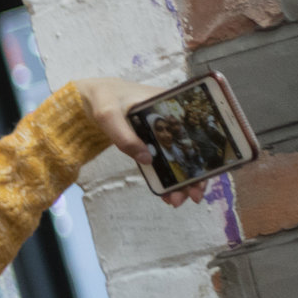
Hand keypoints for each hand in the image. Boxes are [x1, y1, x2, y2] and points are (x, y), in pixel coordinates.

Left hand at [75, 77, 191, 206]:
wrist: (91, 97)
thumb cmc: (103, 98)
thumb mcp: (109, 115)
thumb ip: (125, 136)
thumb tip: (148, 159)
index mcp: (172, 106)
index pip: (196, 132)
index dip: (205, 155)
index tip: (203, 177)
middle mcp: (174, 119)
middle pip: (193, 149)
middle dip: (196, 175)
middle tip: (192, 197)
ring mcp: (164, 132)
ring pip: (180, 158)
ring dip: (182, 180)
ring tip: (176, 200)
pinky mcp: (152, 142)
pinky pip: (164, 161)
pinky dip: (167, 177)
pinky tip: (166, 194)